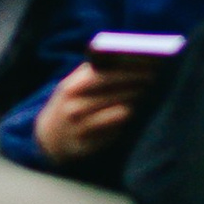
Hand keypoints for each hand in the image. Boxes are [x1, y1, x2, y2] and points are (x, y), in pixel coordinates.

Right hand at [31, 60, 153, 168]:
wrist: (49, 137)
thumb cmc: (70, 103)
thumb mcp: (73, 85)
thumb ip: (92, 72)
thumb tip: (124, 58)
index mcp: (71, 87)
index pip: (104, 75)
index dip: (127, 69)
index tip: (147, 64)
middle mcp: (74, 107)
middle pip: (114, 93)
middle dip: (135, 84)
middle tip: (154, 77)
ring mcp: (80, 128)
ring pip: (118, 112)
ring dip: (134, 101)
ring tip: (147, 92)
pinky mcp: (88, 145)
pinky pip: (115, 131)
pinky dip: (125, 120)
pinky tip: (133, 111)